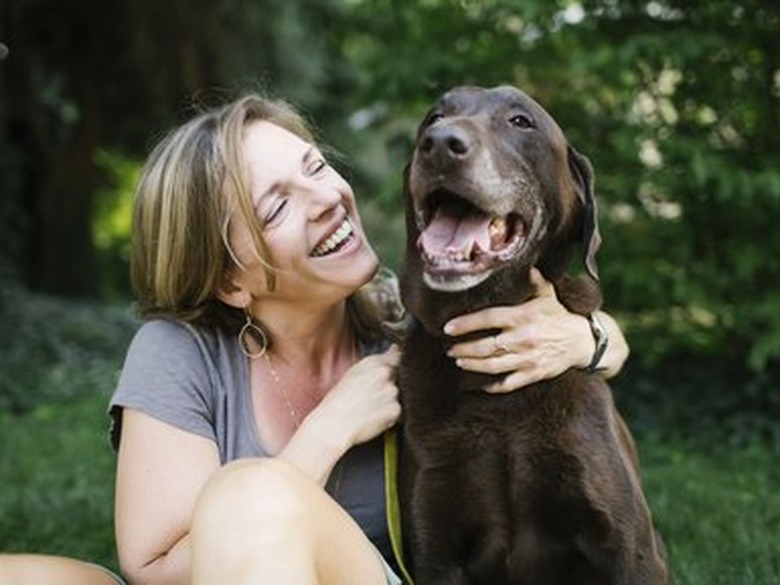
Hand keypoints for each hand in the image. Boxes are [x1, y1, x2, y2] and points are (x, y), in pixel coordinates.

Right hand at [315, 345, 400, 446]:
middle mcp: (385, 373)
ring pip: (396, 396)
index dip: (396, 363)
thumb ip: (373, 365)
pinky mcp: (395, 409)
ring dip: (388, 402)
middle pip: (397, 379)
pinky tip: (372, 417)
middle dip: (388, 387)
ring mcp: (392, 391)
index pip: (396, 356)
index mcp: (373, 362)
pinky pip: (396, 412)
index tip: (395, 366)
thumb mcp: (351, 375)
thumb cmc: (337, 402)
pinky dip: (388, 416)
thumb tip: (393, 352)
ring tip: (368, 409)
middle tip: (370, 398)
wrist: (333, 425)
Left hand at [443, 268, 592, 392]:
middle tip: (448, 348)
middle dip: (463, 348)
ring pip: (493, 366)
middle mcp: (523, 338)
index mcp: (522, 317)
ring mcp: (528, 358)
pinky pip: (508, 384)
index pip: (488, 319)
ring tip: (459, 361)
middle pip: (486, 346)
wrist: (583, 342)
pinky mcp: (533, 374)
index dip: (466, 323)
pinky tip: (479, 384)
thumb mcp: (548, 295)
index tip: (447, 327)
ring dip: (472, 365)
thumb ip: (534, 281)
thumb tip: (525, 264)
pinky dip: (492, 386)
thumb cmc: (559, 316)